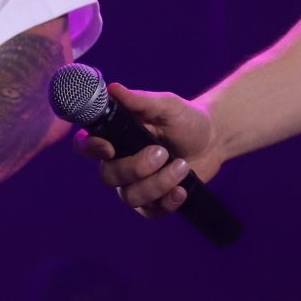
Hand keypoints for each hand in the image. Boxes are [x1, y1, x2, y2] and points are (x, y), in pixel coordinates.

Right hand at [72, 83, 220, 217]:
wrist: (213, 139)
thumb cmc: (184, 118)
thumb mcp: (166, 105)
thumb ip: (139, 101)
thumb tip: (112, 89)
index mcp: (116, 136)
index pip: (87, 145)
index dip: (91, 149)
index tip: (110, 148)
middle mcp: (119, 162)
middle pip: (109, 176)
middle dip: (137, 167)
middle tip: (162, 152)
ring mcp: (135, 184)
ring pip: (131, 196)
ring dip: (159, 183)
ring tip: (183, 166)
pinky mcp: (153, 202)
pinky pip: (151, 211)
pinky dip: (168, 202)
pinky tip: (182, 190)